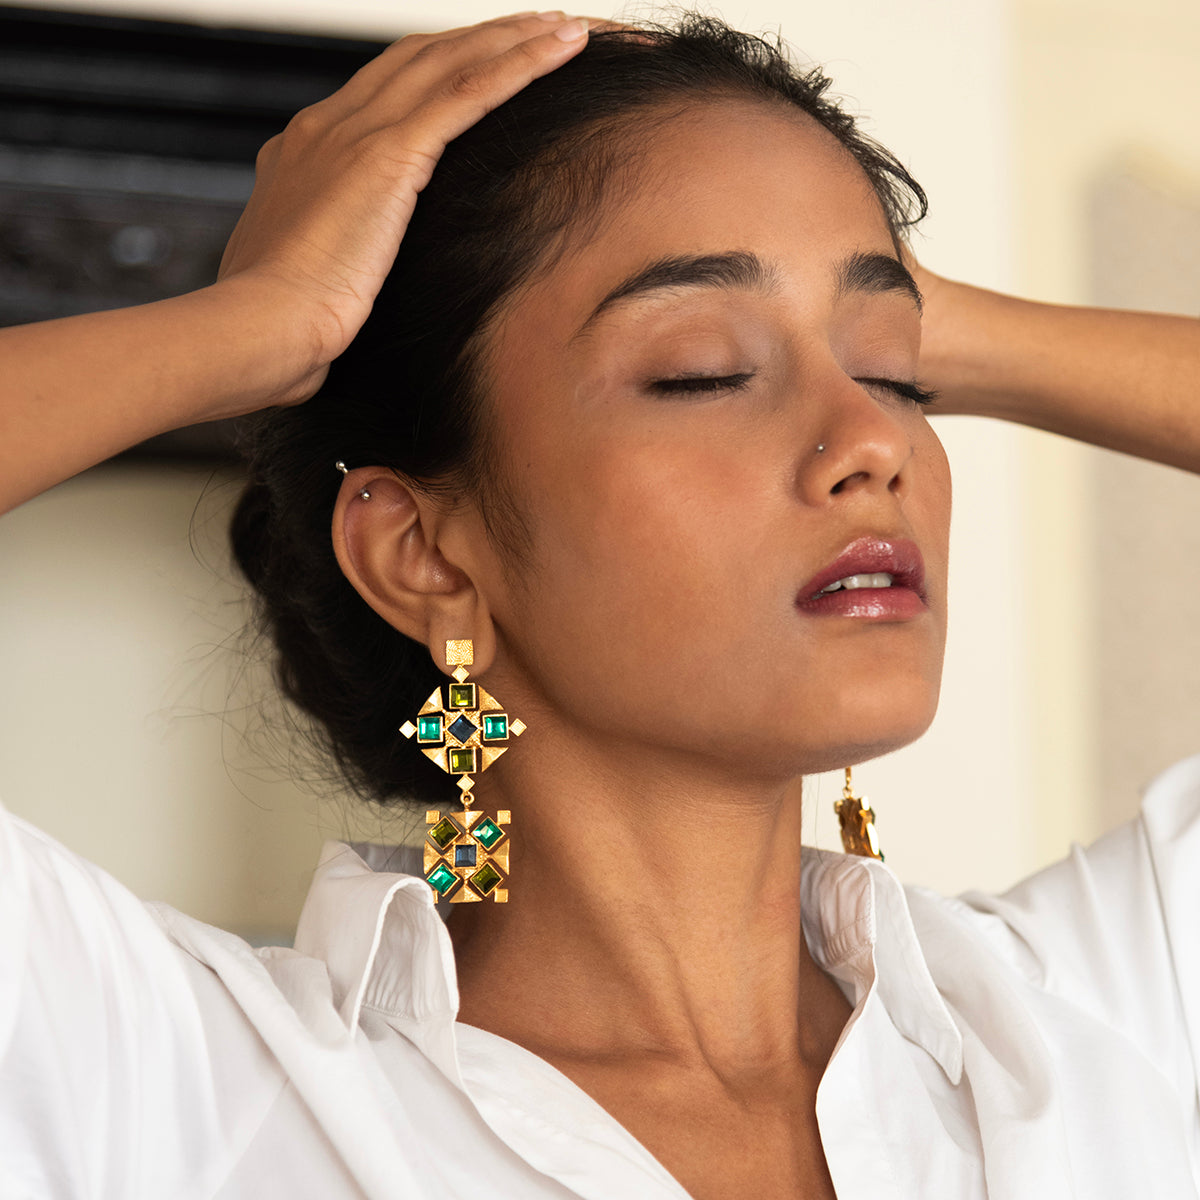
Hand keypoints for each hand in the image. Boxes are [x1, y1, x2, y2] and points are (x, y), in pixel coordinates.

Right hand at [216, 11, 592, 404]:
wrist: (257, 333)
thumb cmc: (279, 333)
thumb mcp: (306, 285)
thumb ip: (333, 264)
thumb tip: (349, 287)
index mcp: (306, 154)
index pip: (386, 90)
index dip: (443, 69)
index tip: (489, 67)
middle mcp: (327, 127)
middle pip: (422, 57)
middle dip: (488, 37)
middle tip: (547, 28)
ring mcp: (354, 134)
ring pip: (452, 60)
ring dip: (518, 37)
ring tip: (572, 28)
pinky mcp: (387, 156)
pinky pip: (469, 92)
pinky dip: (521, 64)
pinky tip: (566, 48)